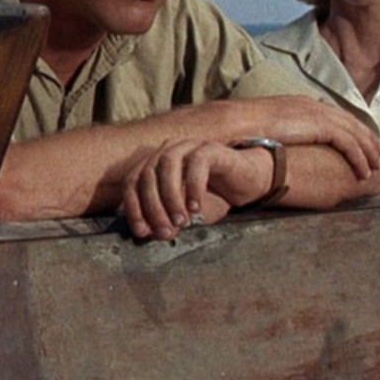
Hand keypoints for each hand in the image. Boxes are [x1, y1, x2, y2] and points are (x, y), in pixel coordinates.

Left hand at [121, 139, 271, 240]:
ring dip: (170, 196)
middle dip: (153, 207)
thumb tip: (147, 233)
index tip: (141, 232)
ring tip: (181, 221)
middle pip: (147, 174)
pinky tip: (196, 208)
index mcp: (154, 164)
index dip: (133, 207)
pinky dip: (193, 187)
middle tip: (165, 232)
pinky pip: (197, 163)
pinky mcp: (211, 148)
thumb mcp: (184, 215)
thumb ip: (164, 221)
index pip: (132, 182)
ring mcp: (188, 145)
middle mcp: (167, 150)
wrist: (247, 183)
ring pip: (168, 164)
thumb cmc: (212, 198)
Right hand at [234, 95, 379, 179]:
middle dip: (367, 138)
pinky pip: (349, 144)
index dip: (351, 129)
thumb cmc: (246, 128)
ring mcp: (318, 114)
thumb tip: (283, 145)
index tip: (360, 141)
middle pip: (351, 122)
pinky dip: (359, 158)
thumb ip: (282, 131)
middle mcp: (314, 104)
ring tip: (376, 167)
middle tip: (378, 154)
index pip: (335, 115)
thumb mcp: (268, 126)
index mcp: (302, 103)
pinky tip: (364, 172)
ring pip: (355, 133)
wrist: (239, 123)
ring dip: (368, 151)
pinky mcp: (321, 126)